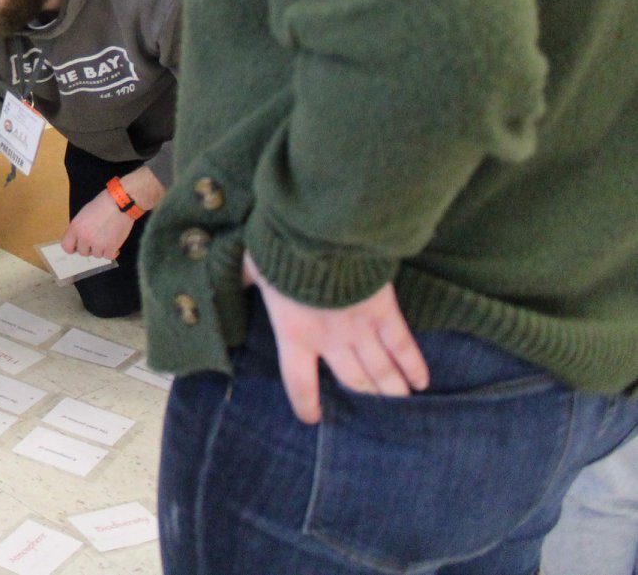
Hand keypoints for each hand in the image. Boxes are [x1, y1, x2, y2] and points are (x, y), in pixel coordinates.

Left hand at [61, 191, 133, 260]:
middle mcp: (84, 238)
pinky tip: (114, 245)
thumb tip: (78, 239)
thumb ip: (79, 228)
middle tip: (96, 240)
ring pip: (96, 255)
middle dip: (89, 248)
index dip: (73, 247)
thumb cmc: (102, 204)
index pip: (66, 246)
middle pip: (82, 252)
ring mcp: (97, 244)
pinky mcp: (111, 247)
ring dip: (101, 249)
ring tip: (107, 238)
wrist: (120, 203)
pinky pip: (108, 257)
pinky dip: (112, 252)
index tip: (78, 246)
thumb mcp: (83, 213)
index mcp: (75, 228)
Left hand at [244, 252, 428, 424]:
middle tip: (374, 420)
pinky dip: (414, 365)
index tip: (312, 417)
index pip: (299, 382)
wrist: (321, 232)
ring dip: (393, 392)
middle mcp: (330, 340)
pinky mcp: (385, 311)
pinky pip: (402, 345)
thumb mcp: (253, 267)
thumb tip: (230, 279)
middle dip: (365, 402)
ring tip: (402, 407)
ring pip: (381, 371)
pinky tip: (421, 383)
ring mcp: (361, 328)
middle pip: (353, 382)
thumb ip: (244, 280)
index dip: (306, 403)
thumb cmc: (282, 250)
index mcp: (294, 334)